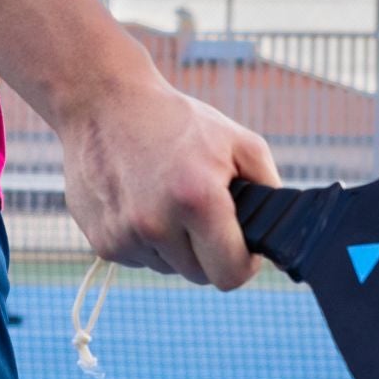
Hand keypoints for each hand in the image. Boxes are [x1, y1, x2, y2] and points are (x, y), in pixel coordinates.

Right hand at [59, 79, 278, 289]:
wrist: (104, 102)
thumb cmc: (177, 121)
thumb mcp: (239, 142)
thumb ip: (268, 191)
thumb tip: (277, 238)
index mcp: (196, 199)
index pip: (232, 275)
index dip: (244, 262)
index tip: (242, 242)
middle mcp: (155, 224)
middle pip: (201, 276)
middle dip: (209, 251)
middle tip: (201, 208)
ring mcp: (123, 236)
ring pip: (169, 268)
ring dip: (174, 244)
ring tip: (165, 195)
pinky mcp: (101, 241)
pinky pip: (140, 258)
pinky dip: (146, 238)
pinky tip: (140, 199)